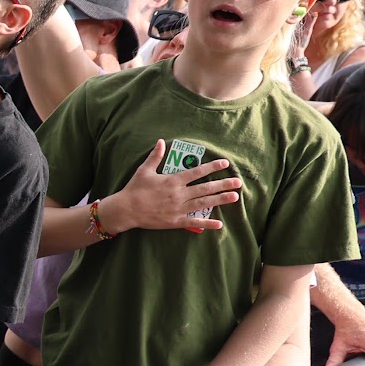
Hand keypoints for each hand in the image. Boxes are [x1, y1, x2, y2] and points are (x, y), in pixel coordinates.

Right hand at [102, 139, 241, 233]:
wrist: (126, 209)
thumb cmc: (134, 189)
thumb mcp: (144, 170)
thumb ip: (155, 156)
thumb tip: (160, 141)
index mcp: (173, 181)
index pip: (197, 172)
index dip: (212, 167)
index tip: (225, 164)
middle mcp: (179, 194)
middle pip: (205, 188)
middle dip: (223, 184)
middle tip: (238, 182)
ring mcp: (178, 208)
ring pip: (204, 203)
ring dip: (220, 200)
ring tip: (235, 197)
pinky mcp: (175, 221)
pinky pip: (194, 222)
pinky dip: (207, 223)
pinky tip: (219, 224)